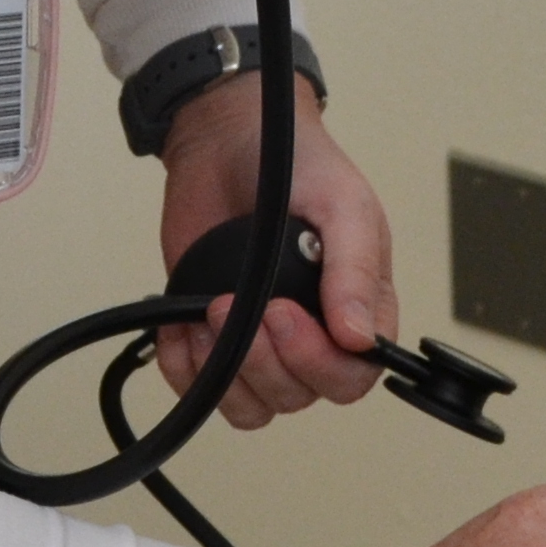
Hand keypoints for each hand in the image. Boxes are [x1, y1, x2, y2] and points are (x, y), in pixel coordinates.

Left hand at [155, 76, 391, 422]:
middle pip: (301, 394)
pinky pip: (203, 391)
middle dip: (264, 359)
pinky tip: (183, 327)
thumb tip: (360, 338)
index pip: (354, 375)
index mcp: (361, 308)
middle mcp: (316, 334)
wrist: (228, 141)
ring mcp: (262, 340)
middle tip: (238, 301)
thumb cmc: (298, 165)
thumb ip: (356, 269)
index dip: (318, 361)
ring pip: (255, 405)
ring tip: (210, 310)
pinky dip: (186, 369)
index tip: (282, 311)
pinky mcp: (213, 339)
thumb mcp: (343, 205)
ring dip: (226, 370)